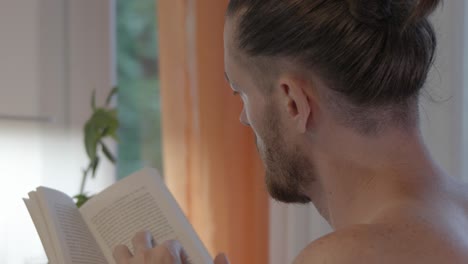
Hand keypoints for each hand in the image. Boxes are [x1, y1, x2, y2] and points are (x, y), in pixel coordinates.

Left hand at [113, 231, 229, 263]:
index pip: (172, 243)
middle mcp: (143, 257)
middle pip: (142, 236)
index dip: (177, 255)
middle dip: (148, 242)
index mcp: (166, 255)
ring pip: (120, 249)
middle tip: (155, 257)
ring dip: (127, 253)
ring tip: (136, 262)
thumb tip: (221, 255)